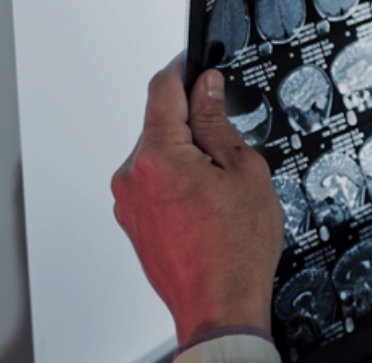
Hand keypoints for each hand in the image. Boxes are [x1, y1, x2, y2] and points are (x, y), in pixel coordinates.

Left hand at [112, 56, 284, 344]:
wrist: (220, 306)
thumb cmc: (235, 251)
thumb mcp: (244, 171)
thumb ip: (218, 122)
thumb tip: (207, 88)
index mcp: (158, 157)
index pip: (163, 90)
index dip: (184, 70)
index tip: (198, 65)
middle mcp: (132, 177)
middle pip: (161, 125)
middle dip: (192, 126)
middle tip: (228, 151)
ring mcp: (127, 203)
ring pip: (158, 157)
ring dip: (185, 159)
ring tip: (219, 192)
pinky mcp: (131, 223)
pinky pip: (153, 185)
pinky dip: (176, 184)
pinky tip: (206, 209)